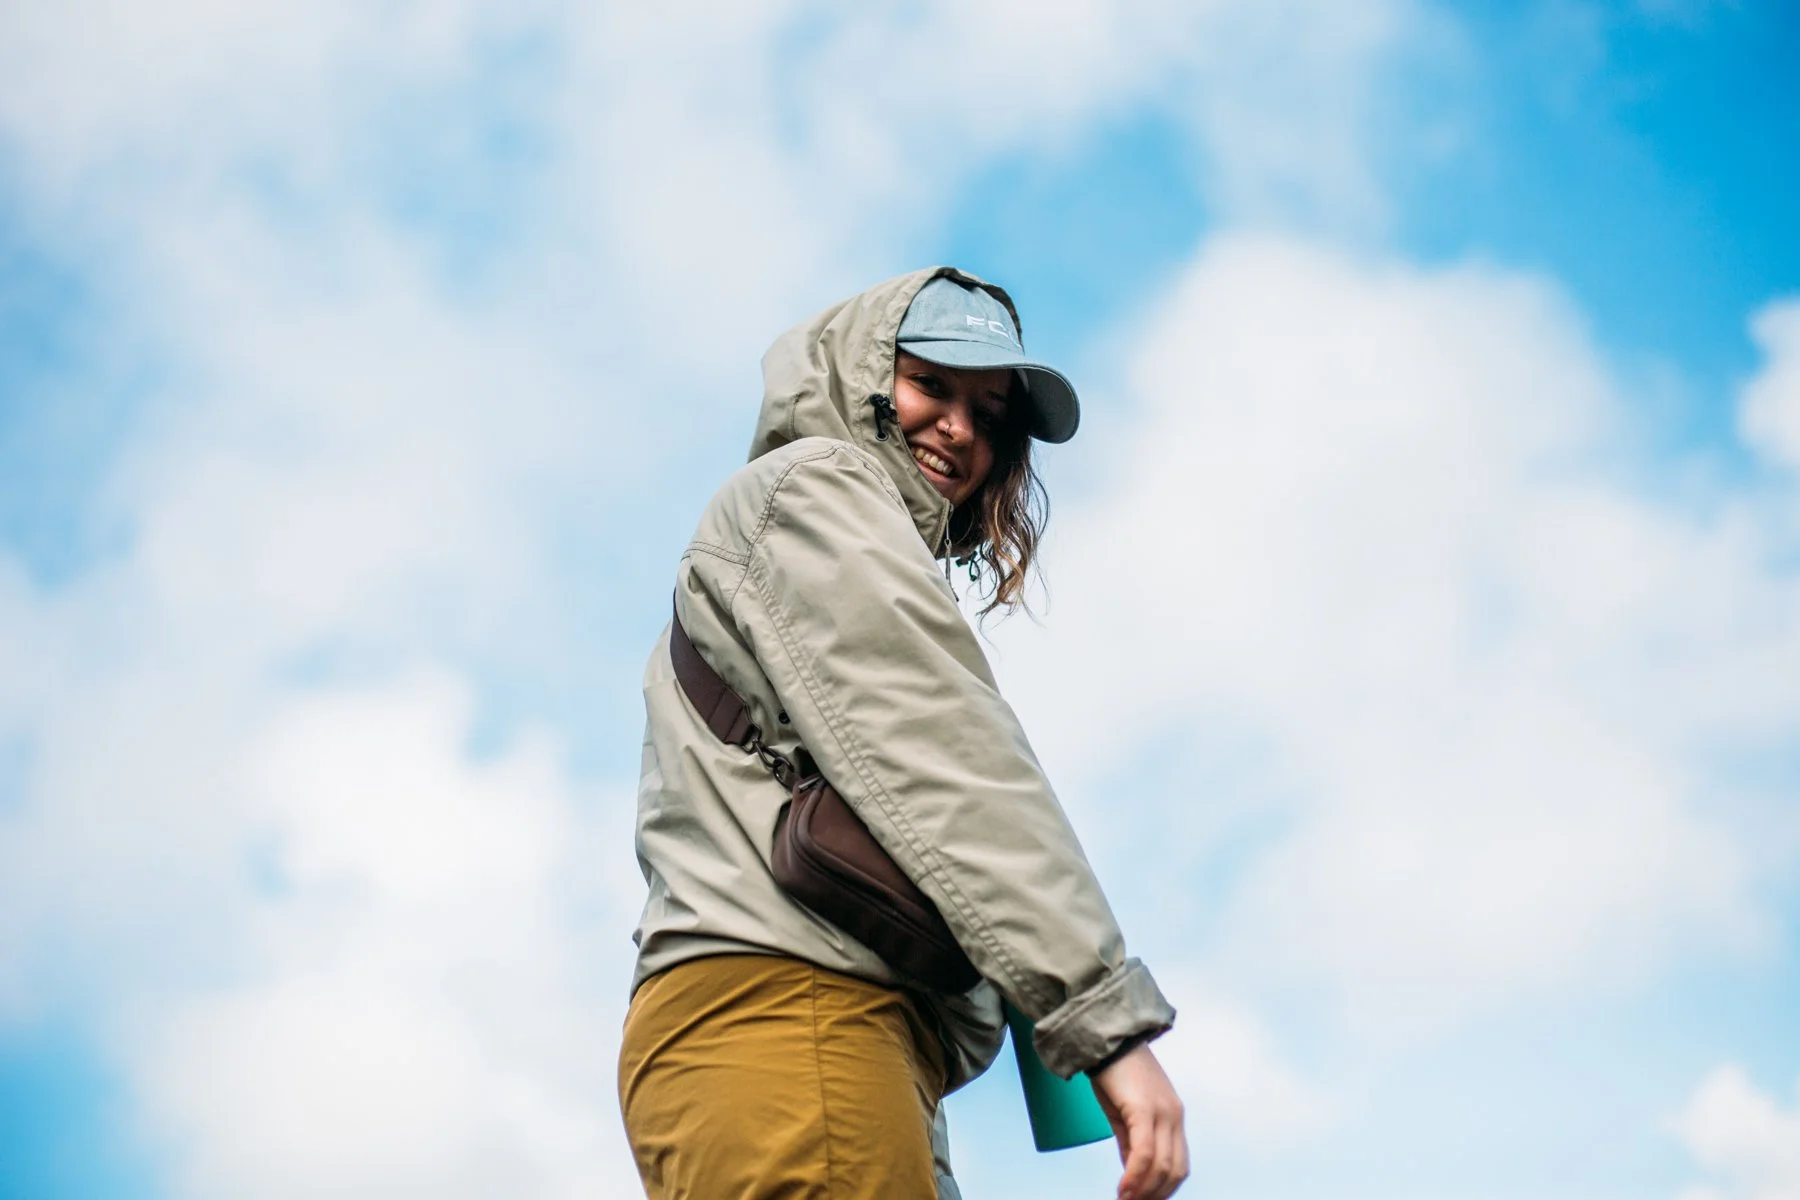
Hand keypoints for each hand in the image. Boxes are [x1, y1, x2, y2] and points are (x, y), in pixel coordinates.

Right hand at [1089, 1043, 1187, 1199]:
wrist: (1106, 1038)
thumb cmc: (1114, 1072)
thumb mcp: (1125, 1114)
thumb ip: (1131, 1144)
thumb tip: (1132, 1173)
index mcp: (1173, 1116)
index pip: (1179, 1165)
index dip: (1164, 1190)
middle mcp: (1174, 1115)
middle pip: (1174, 1170)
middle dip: (1155, 1195)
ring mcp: (1162, 1111)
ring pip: (1162, 1166)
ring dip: (1144, 1191)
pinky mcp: (1144, 1108)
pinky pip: (1144, 1153)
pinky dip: (1135, 1176)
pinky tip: (1124, 1189)